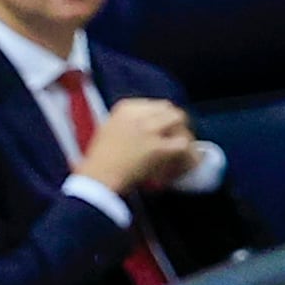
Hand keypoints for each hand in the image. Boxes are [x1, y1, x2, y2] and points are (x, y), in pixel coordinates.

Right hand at [81, 95, 199, 194]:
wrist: (96, 179)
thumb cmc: (99, 162)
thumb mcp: (109, 132)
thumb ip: (128, 125)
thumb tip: (150, 128)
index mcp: (124, 109)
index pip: (155, 105)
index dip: (164, 118)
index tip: (165, 131)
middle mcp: (138, 115)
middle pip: (169, 110)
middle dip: (176, 124)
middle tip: (178, 139)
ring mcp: (148, 129)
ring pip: (178, 121)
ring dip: (183, 135)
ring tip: (182, 151)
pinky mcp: (157, 147)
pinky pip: (182, 144)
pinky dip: (187, 153)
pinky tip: (185, 162)